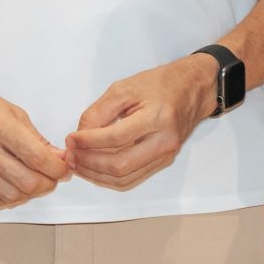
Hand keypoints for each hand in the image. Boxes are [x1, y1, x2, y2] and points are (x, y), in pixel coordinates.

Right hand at [0, 66, 70, 212]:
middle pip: (28, 183)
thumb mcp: (10, 111)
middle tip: (53, 177)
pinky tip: (11, 188)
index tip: (64, 168)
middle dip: (49, 183)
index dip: (59, 169)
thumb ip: (36, 138)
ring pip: (11, 197)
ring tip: (33, 181)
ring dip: (29, 194)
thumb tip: (57, 159)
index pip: (39, 159)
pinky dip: (7, 200)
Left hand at [65, 55, 219, 189]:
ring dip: (96, 175)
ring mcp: (166, 154)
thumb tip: (80, 137)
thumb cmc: (159, 84)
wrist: (192, 89)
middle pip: (120, 165)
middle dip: (89, 163)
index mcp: (157, 117)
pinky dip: (109, 178)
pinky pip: (132, 178)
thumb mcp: (124, 88)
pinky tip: (94, 168)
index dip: (87, 142)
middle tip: (70, 155)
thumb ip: (98, 112)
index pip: (115, 138)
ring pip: (125, 178)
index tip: (71, 139)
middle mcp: (165, 140)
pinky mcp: (164, 161)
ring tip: (78, 164)